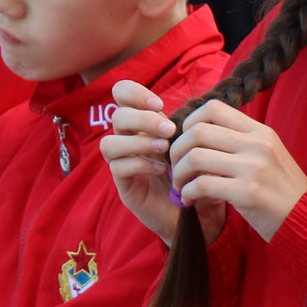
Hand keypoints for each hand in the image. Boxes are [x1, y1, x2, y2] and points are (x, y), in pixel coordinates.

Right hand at [100, 82, 186, 244]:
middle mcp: (128, 139)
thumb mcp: (195, 146)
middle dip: (142, 119)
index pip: (121, 94)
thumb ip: (190, 127)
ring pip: (109, 142)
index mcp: (143, 123)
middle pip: (116, 116)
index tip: (159, 104)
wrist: (196, 214)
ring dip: (137, 142)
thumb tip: (196, 109)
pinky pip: (118, 167)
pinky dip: (139, 164)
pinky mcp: (124, 184)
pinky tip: (161, 169)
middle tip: (169, 129)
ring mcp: (123, 162)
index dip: (134, 93)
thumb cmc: (196, 174)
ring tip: (164, 148)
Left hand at [167, 99, 306, 241]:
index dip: (189, 121)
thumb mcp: (266, 156)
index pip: (213, 108)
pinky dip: (188, 192)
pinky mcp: (248, 193)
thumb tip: (195, 134)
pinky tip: (188, 199)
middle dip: (177, 149)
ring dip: (179, 172)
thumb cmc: (280, 190)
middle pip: (198, 131)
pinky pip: (203, 184)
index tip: (184, 141)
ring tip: (180, 185)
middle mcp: (257, 144)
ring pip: (196, 156)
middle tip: (174, 166)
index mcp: (260, 131)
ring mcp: (254, 167)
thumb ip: (238, 142)